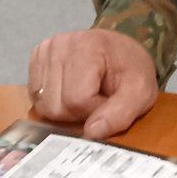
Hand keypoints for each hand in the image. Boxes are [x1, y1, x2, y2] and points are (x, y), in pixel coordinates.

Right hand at [26, 28, 159, 139]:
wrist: (121, 50)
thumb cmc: (131, 70)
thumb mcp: (140, 93)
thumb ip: (120, 114)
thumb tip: (91, 133)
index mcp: (86, 47)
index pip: (76, 101)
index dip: (95, 110)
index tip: (109, 100)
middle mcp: (59, 44)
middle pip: (55, 106)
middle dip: (77, 112)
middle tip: (96, 98)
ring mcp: (45, 49)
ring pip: (42, 104)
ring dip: (65, 107)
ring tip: (84, 93)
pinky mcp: (37, 56)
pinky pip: (36, 95)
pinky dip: (53, 99)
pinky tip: (69, 88)